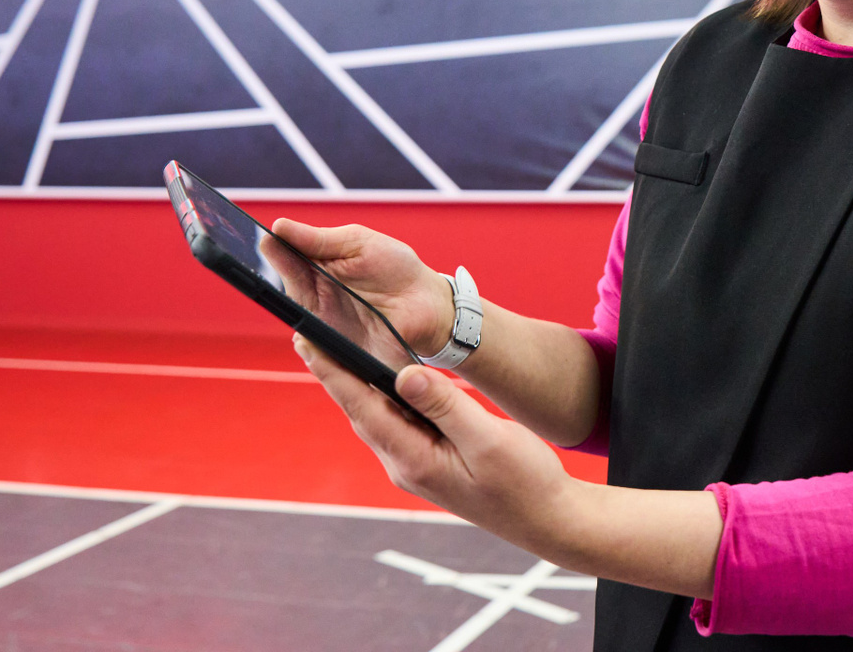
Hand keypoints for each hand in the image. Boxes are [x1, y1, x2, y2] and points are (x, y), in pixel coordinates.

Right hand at [266, 218, 453, 356]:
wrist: (428, 302)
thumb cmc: (394, 267)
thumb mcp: (358, 243)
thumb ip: (319, 240)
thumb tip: (279, 226)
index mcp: (315, 270)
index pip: (285, 260)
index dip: (271, 251)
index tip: (260, 239)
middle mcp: (314, 299)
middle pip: (285, 290)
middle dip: (269, 277)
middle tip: (261, 262)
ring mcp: (326, 326)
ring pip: (297, 321)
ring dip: (287, 310)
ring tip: (272, 291)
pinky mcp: (340, 351)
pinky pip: (319, 352)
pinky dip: (311, 345)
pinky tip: (303, 335)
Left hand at [294, 337, 579, 553]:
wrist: (546, 518)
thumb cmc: (524, 481)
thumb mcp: (488, 438)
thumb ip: (446, 405)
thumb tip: (404, 373)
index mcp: (414, 459)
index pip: (362, 407)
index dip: (332, 372)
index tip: (306, 341)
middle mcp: (405, 464)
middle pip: (361, 409)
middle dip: (334, 372)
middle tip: (308, 334)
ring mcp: (415, 464)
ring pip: (377, 416)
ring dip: (357, 382)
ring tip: (335, 347)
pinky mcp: (429, 461)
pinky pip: (398, 421)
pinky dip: (384, 394)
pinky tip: (383, 375)